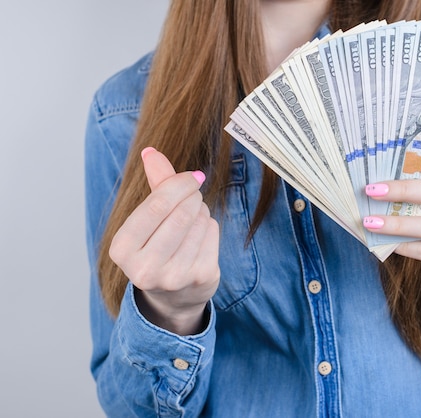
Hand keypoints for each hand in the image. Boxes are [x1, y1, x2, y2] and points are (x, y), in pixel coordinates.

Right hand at [109, 147, 219, 334]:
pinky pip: (213, 234)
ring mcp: (175, 277)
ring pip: (200, 222)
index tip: (192, 177)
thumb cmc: (157, 248)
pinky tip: (201, 237)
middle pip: (181, 213)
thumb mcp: (147, 220)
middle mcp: (144, 269)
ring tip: (193, 220)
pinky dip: (210, 227)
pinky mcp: (201, 278)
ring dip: (201, 212)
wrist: (173, 298)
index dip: (179, 184)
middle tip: (194, 195)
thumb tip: (151, 151)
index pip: (157, 204)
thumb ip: (153, 185)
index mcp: (121, 250)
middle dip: (192, 197)